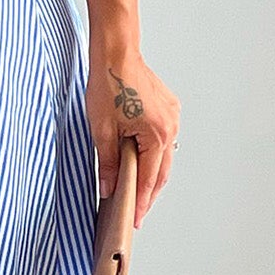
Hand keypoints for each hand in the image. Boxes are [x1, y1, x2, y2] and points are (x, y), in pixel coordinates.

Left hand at [86, 45, 179, 226]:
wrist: (116, 55)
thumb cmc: (108, 86)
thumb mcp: (101, 130)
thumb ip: (108, 163)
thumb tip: (108, 189)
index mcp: (156, 135)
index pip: (148, 179)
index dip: (140, 202)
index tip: (135, 220)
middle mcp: (170, 127)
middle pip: (161, 171)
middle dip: (149, 194)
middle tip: (137, 213)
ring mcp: (172, 117)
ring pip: (164, 156)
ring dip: (152, 174)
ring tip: (137, 192)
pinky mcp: (169, 109)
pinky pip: (164, 140)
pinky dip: (154, 154)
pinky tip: (141, 162)